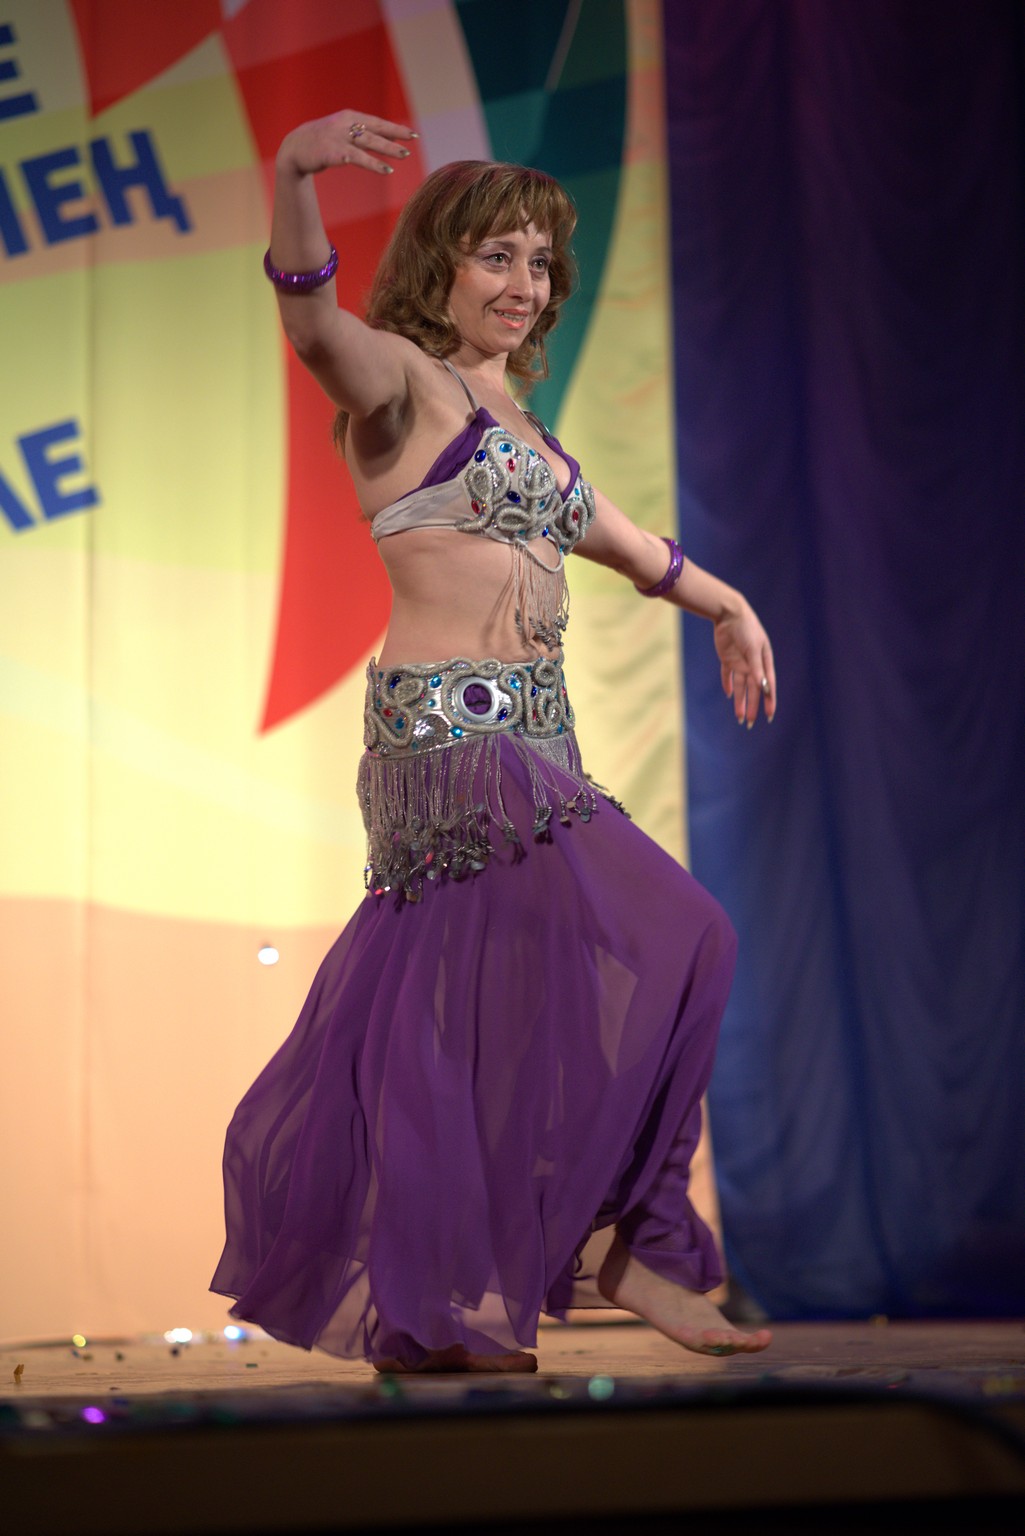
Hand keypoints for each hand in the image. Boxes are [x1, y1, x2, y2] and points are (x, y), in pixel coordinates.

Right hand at [278, 109, 416, 177]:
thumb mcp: (343, 132)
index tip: (412, 135)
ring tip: (403, 157)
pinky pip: (356, 158)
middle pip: (375, 130)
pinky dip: (371, 163)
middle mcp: (345, 124)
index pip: (377, 122)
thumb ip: (365, 134)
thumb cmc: (322, 142)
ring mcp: (338, 137)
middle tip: (412, 142)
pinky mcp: (331, 152)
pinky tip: (384, 170)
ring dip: (386, 149)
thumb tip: (392, 138)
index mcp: (349, 117)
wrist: (294, 148)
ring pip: (367, 142)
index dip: (395, 128)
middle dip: (395, 136)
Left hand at [713, 598, 776, 726]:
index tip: (769, 716)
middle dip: (752, 707)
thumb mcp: (753, 649)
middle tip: (750, 723)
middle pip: (753, 690)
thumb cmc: (746, 629)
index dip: (769, 701)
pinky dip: (728, 685)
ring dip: (740, 702)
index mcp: (764, 661)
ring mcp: (740, 662)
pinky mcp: (727, 658)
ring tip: (740, 718)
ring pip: (741, 687)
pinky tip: (729, 695)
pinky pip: (728, 675)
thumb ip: (756, 668)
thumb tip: (762, 686)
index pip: (767, 685)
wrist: (729, 614)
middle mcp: (753, 664)